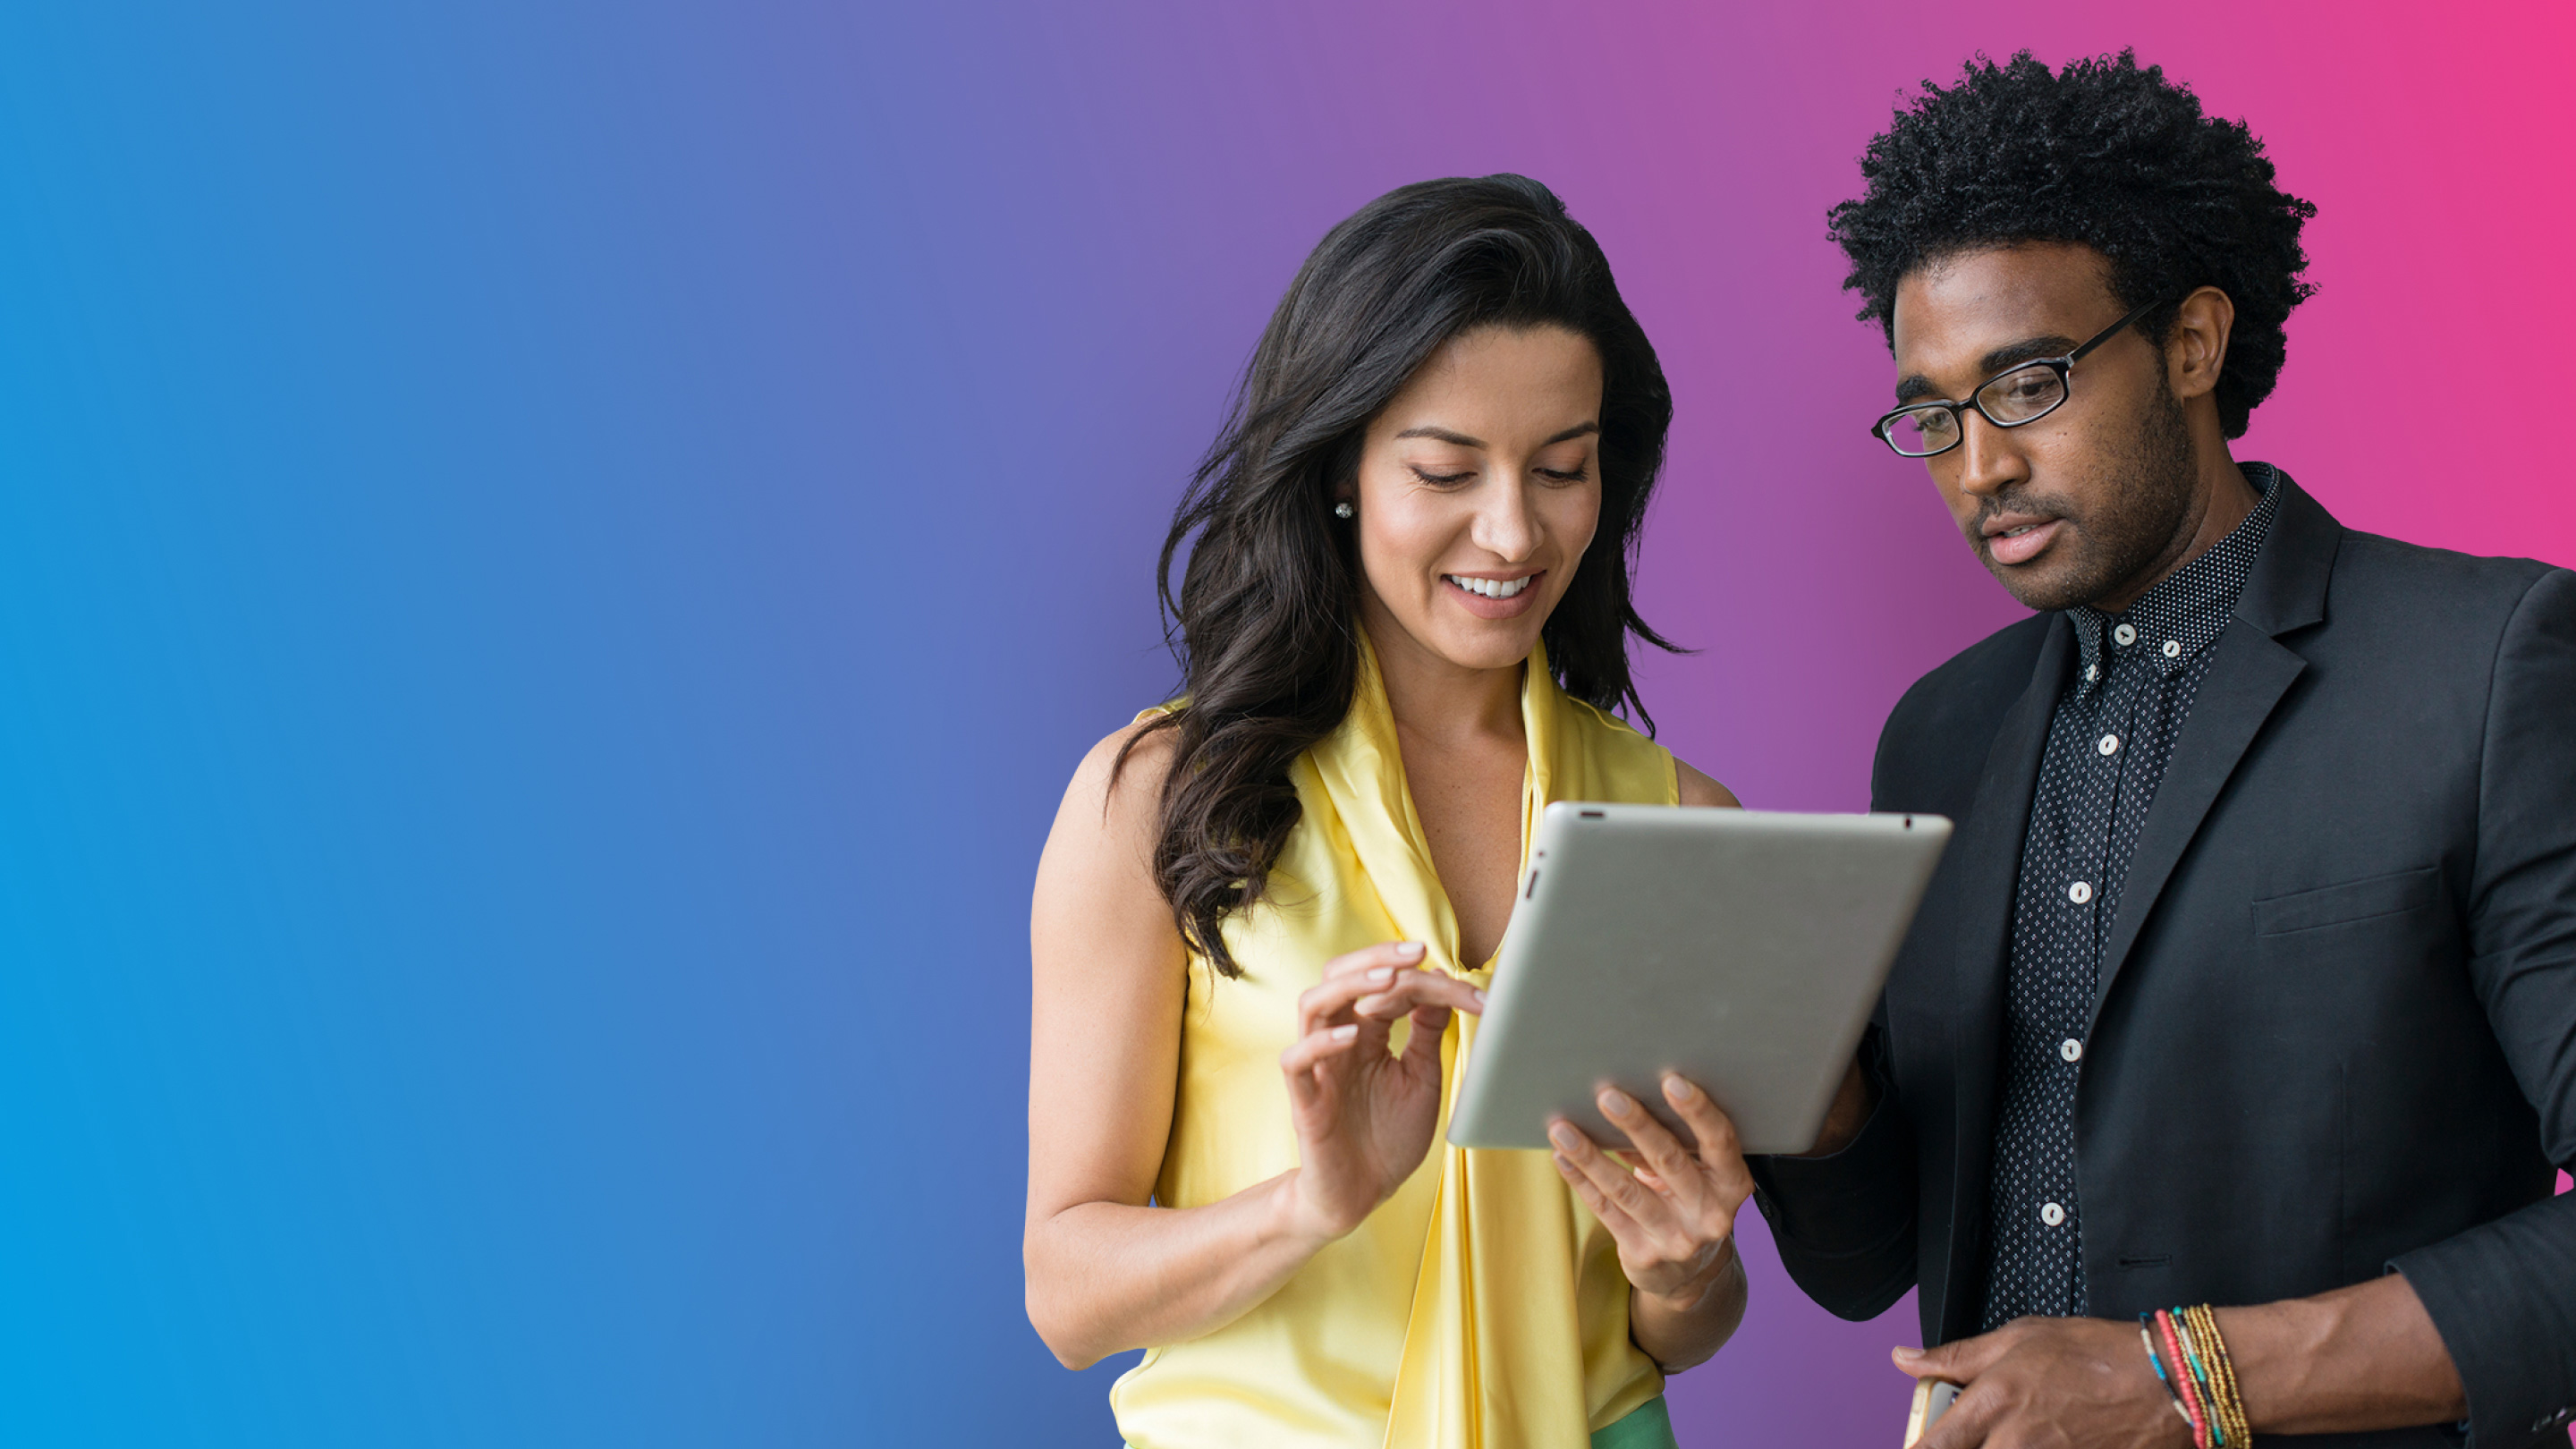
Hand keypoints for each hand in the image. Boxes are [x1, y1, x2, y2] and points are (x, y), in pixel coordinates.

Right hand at [1277, 940, 1485, 1244]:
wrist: (1361, 1197)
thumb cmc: (1387, 1139)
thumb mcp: (1421, 1079)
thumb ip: (1425, 1034)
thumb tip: (1443, 983)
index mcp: (1365, 1035)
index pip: (1386, 987)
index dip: (1426, 980)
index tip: (1474, 991)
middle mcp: (1337, 1042)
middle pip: (1338, 977)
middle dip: (1376, 956)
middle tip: (1416, 951)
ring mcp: (1319, 1069)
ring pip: (1313, 1005)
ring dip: (1350, 985)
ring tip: (1388, 979)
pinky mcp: (1305, 1101)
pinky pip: (1297, 1060)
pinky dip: (1322, 1042)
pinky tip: (1354, 1035)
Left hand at [1548, 1075, 1753, 1310]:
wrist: (1688, 1274)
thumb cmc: (1689, 1201)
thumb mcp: (1698, 1176)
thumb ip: (1677, 1144)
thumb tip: (1629, 1100)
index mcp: (1732, 1184)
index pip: (1720, 1141)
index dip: (1697, 1111)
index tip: (1671, 1081)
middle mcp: (1710, 1213)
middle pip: (1669, 1161)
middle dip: (1636, 1125)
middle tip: (1608, 1096)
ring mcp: (1677, 1238)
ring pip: (1626, 1190)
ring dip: (1591, 1156)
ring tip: (1563, 1129)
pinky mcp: (1643, 1254)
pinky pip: (1605, 1210)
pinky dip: (1581, 1181)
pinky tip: (1562, 1157)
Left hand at [1899, 1316, 2191, 1448]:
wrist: (2168, 1384)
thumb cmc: (2100, 1355)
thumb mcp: (2019, 1337)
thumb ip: (1956, 1356)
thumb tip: (1907, 1359)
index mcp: (1994, 1402)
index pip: (1933, 1445)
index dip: (1920, 1448)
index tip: (1918, 1444)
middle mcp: (2015, 1442)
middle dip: (1961, 1448)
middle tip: (1968, 1433)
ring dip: (1997, 1448)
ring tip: (2012, 1433)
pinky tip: (2041, 1440)